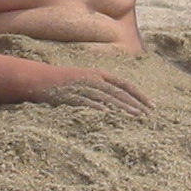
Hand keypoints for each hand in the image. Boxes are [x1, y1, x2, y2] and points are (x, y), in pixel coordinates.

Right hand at [32, 67, 153, 115]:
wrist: (39, 79)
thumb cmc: (64, 81)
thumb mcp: (85, 79)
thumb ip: (100, 87)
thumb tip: (119, 101)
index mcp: (98, 73)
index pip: (124, 84)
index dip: (139, 94)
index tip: (151, 105)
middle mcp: (93, 78)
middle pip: (119, 92)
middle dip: (136, 104)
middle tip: (149, 116)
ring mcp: (82, 87)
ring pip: (107, 98)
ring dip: (123, 108)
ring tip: (137, 117)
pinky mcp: (71, 96)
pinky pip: (88, 103)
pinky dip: (99, 109)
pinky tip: (110, 116)